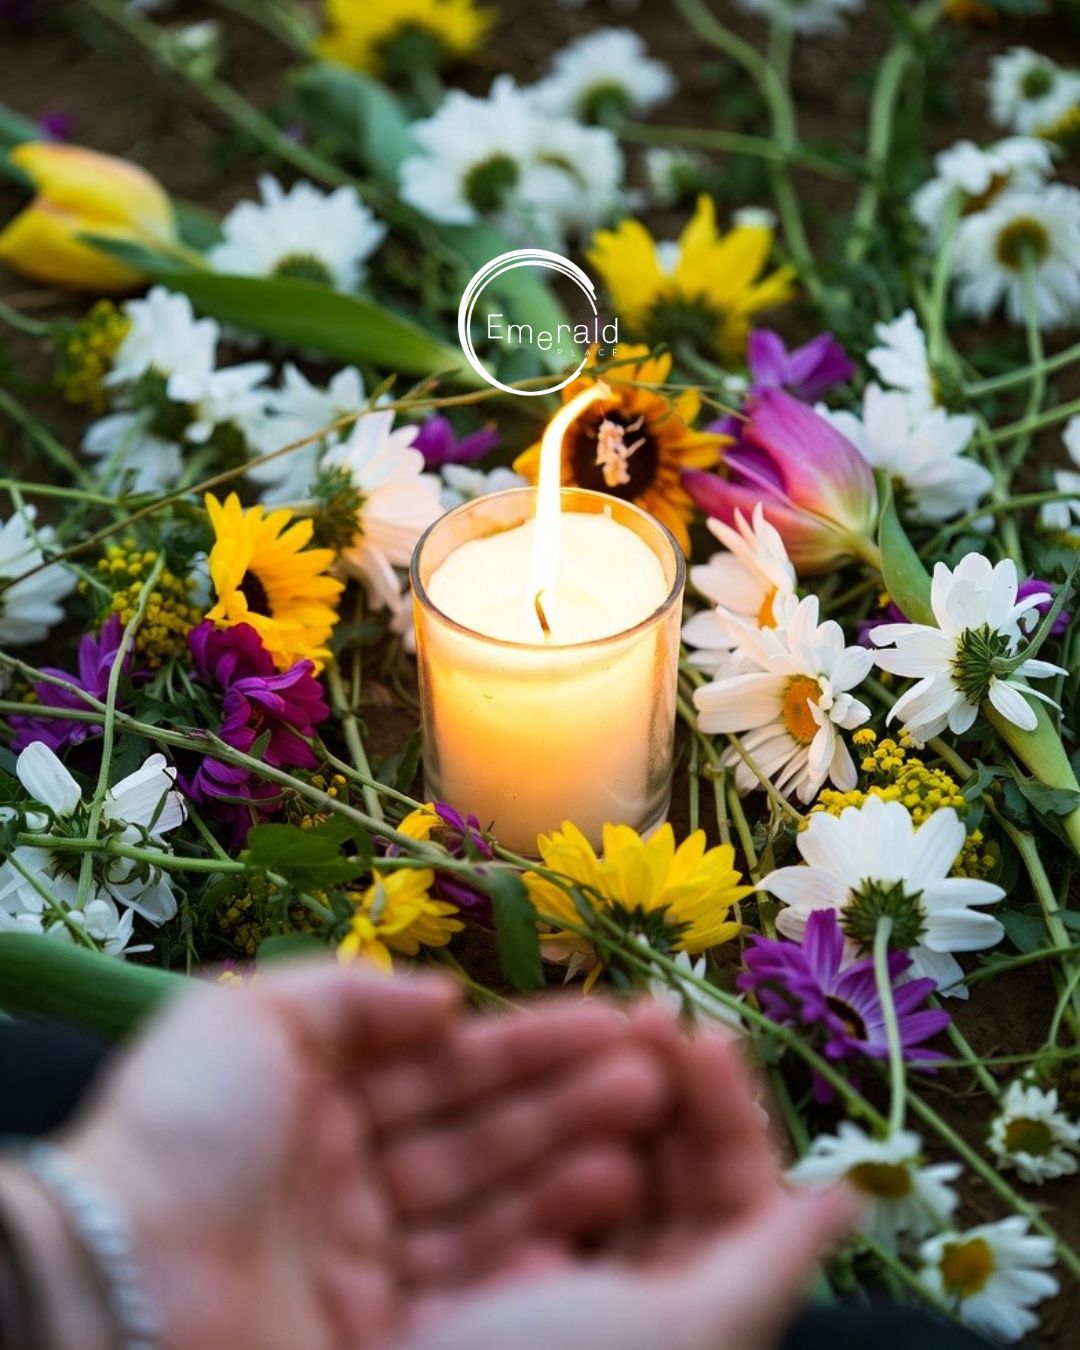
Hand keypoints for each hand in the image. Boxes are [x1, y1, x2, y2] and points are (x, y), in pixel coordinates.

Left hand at [59, 964, 670, 1349]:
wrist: (119, 1284)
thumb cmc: (183, 1133)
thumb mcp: (249, 1016)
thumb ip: (352, 994)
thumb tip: (445, 1000)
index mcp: (313, 1105)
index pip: (443, 1067)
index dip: (528, 1042)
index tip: (612, 1018)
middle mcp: (344, 1182)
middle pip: (478, 1132)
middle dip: (568, 1096)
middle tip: (652, 1067)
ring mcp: (361, 1264)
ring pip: (488, 1201)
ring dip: (571, 1159)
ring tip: (645, 1118)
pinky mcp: (377, 1333)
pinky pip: (472, 1278)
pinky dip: (539, 1243)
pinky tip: (603, 1204)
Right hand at [397, 1012, 857, 1349]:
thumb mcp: (688, 1327)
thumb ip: (771, 1258)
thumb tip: (853, 1193)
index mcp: (705, 1310)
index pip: (736, 1190)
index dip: (726, 1109)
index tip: (699, 1033)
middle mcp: (642, 1294)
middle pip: (667, 1167)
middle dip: (661, 1086)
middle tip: (641, 1013)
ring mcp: (567, 1281)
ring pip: (596, 1164)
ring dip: (593, 1098)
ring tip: (591, 1040)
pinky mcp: (495, 1274)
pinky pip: (528, 1184)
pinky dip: (532, 1137)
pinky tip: (521, 1103)